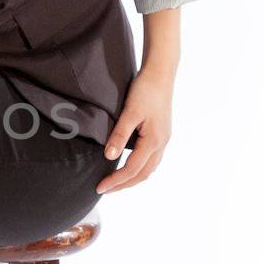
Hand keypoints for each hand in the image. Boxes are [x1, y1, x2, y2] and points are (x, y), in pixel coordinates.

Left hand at [95, 67, 173, 192]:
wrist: (161, 74)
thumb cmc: (145, 90)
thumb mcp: (130, 112)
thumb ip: (120, 134)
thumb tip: (109, 157)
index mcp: (154, 141)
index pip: (132, 169)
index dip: (115, 180)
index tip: (99, 187)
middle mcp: (161, 144)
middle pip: (142, 174)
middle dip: (123, 184)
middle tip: (105, 190)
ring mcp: (163, 140)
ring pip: (149, 168)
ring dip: (132, 178)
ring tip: (115, 183)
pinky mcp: (161, 134)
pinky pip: (151, 159)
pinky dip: (139, 168)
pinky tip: (129, 166)